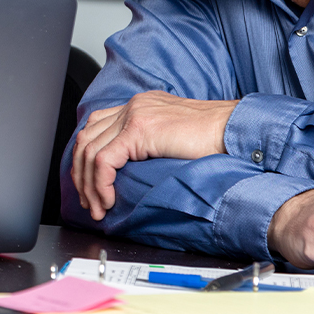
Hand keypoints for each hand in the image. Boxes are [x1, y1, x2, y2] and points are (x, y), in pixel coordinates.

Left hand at [70, 91, 236, 220]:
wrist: (234, 129)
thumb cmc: (214, 138)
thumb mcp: (173, 137)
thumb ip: (151, 143)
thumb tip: (134, 171)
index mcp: (139, 105)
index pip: (96, 126)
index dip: (85, 157)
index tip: (88, 184)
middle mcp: (133, 106)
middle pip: (86, 137)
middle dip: (80, 174)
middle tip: (87, 201)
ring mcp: (134, 115)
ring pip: (90, 150)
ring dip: (88, 184)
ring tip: (97, 207)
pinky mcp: (139, 129)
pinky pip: (104, 160)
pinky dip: (100, 183)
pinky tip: (109, 200)